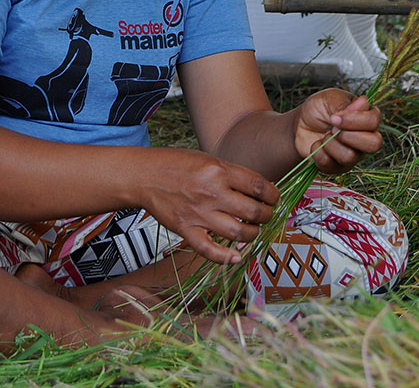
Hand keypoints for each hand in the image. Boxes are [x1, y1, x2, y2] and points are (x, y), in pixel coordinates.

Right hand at [140, 148, 278, 264]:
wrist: (144, 175)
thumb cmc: (176, 164)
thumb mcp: (208, 159)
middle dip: (267, 216)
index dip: (274, 195)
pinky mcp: (185, 229)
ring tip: (253, 229)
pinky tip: (237, 255)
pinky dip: (226, 257)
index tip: (274, 198)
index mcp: (219, 171)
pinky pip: (209, 250)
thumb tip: (259, 191)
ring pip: (239, 233)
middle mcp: (211, 193)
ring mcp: (198, 214)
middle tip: (266, 215)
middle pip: (254, 212)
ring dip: (253, 234)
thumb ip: (232, 175)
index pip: (259, 186)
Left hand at [293, 89, 381, 174]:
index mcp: (365, 117)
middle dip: (347, 136)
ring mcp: (354, 154)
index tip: (334, 117)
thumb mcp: (329, 98)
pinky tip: (317, 145)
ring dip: (330, 144)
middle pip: (374, 144)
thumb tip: (363, 104)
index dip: (354, 120)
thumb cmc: (318, 108)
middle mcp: (365, 137)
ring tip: (324, 136)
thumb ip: (345, 103)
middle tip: (332, 129)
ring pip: (350, 157)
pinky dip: (319, 153)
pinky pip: (332, 166)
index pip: (374, 121)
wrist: (300, 124)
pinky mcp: (339, 167)